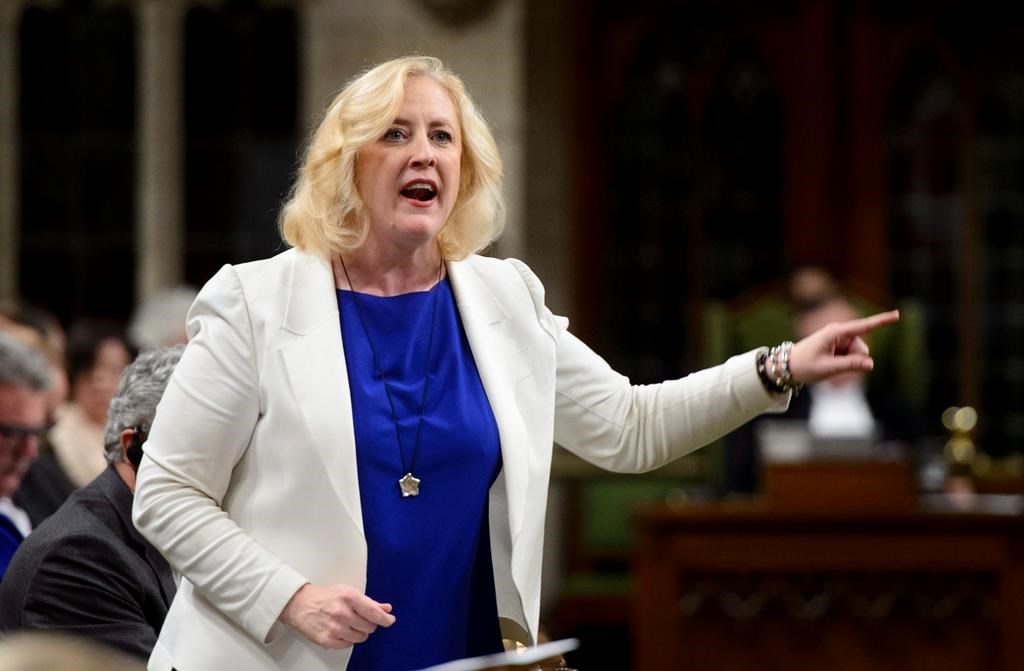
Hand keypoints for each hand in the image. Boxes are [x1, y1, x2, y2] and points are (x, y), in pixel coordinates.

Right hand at [279, 583, 394, 648]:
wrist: (300, 604)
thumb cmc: (324, 597)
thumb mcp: (348, 592)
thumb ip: (369, 602)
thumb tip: (386, 608)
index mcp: (349, 597)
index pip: (374, 612)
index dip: (385, 619)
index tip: (389, 620)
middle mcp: (342, 613)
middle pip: (370, 626)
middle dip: (370, 623)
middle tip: (362, 619)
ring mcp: (334, 628)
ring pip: (361, 637)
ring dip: (359, 632)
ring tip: (350, 624)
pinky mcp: (327, 640)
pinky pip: (348, 644)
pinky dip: (348, 639)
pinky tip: (342, 630)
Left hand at [788, 309, 899, 384]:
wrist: (787, 366)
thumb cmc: (804, 366)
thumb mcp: (827, 368)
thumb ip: (849, 366)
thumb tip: (871, 364)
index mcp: (835, 332)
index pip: (863, 326)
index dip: (882, 321)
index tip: (897, 314)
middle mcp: (839, 332)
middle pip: (862, 350)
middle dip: (855, 362)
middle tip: (832, 367)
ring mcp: (840, 338)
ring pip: (858, 355)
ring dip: (848, 364)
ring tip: (827, 365)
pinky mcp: (839, 345)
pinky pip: (852, 358)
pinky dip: (844, 364)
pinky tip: (829, 364)